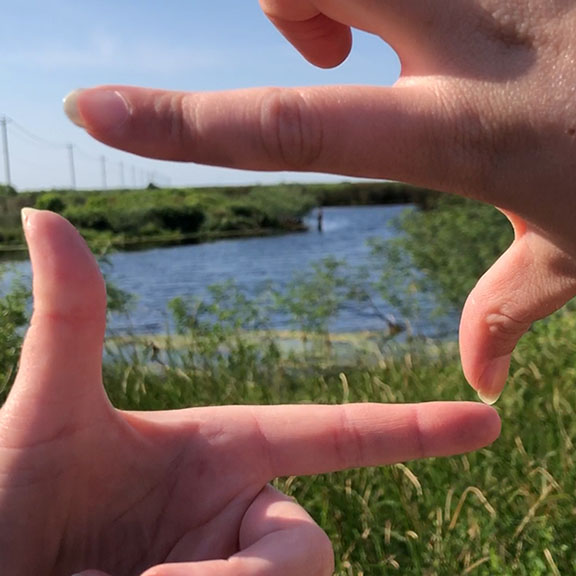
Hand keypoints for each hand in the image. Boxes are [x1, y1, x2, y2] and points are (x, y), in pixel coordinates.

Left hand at [0, 209, 499, 574]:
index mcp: (222, 450)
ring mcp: (235, 563)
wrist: (0, 571)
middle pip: (305, 549)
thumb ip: (71, 321)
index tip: (487, 419)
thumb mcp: (46, 413)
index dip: (414, 427)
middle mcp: (240, 508)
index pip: (335, 436)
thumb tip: (44, 213)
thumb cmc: (9, 499)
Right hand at [63, 0, 575, 403]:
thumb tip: (478, 379)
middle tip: (317, 40)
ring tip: (380, 27)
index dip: (183, 124)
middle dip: (282, 0)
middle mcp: (478, 29)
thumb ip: (511, 309)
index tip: (98, 111)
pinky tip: (444, 8)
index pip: (291, 126)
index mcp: (469, 126)